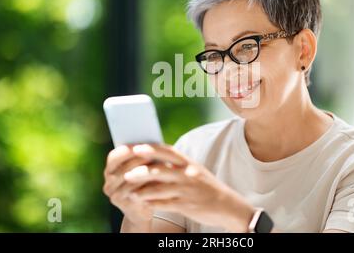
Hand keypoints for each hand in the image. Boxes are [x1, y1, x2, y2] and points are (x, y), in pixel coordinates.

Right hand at [102, 144, 155, 231]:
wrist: (142, 209)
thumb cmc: (145, 183)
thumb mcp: (142, 169)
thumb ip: (142, 157)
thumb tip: (152, 143)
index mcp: (110, 169)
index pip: (114, 156)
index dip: (127, 150)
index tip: (141, 145)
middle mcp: (108, 182)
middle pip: (122, 168)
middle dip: (139, 160)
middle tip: (153, 154)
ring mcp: (113, 194)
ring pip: (129, 180)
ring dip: (144, 172)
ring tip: (158, 165)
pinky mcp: (122, 204)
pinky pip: (134, 192)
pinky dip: (146, 185)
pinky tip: (157, 180)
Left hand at [124, 144, 254, 231]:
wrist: (227, 205)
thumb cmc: (206, 187)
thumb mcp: (194, 171)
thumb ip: (177, 165)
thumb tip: (154, 159)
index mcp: (188, 163)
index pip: (168, 152)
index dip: (151, 149)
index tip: (136, 147)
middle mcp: (187, 174)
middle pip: (161, 170)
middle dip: (142, 171)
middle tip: (126, 172)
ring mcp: (187, 190)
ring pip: (160, 189)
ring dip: (143, 191)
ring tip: (130, 193)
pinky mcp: (186, 205)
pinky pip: (165, 204)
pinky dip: (152, 204)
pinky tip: (142, 204)